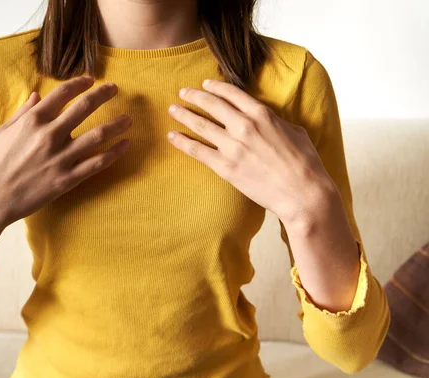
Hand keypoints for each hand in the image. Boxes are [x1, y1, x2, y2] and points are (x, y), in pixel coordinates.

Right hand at [0, 75, 131, 233]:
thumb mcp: (1, 132)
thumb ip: (23, 113)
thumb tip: (38, 95)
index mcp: (33, 120)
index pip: (63, 93)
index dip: (80, 83)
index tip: (91, 79)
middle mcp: (50, 135)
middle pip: (85, 107)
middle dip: (103, 94)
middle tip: (115, 89)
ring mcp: (61, 158)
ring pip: (98, 135)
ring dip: (117, 124)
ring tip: (129, 119)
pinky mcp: (67, 179)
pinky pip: (97, 163)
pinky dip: (114, 153)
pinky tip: (125, 145)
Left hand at [166, 79, 335, 223]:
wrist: (302, 193)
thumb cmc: (305, 163)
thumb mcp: (295, 131)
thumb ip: (275, 122)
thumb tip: (267, 121)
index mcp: (262, 114)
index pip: (232, 94)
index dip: (215, 87)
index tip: (205, 84)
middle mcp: (244, 126)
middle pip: (212, 105)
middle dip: (194, 96)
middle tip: (182, 92)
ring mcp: (232, 147)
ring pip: (200, 125)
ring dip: (183, 115)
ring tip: (172, 110)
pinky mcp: (225, 167)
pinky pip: (197, 150)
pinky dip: (182, 142)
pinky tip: (172, 136)